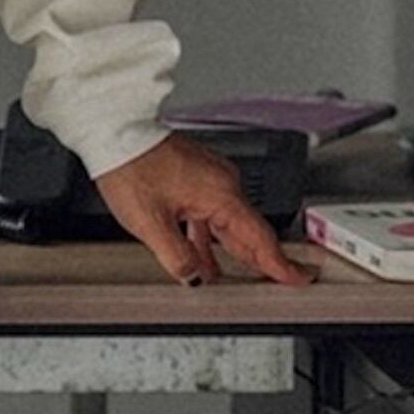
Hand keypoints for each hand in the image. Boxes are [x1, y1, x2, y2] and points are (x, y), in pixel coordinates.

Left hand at [93, 134, 318, 288]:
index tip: (298, 277)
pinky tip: (199, 251)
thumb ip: (176, 256)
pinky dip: (208, 235)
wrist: (115, 132)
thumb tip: (192, 276)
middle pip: (248, 231)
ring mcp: (209, 177)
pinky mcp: (194, 175)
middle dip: (261, 260)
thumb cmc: (130, 165)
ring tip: (229, 277)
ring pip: (227, 223)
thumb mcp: (149, 223)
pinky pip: (210, 212)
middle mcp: (221, 183)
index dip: (279, 263)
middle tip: (278, 281)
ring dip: (229, 250)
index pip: (259, 237)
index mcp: (220, 194)